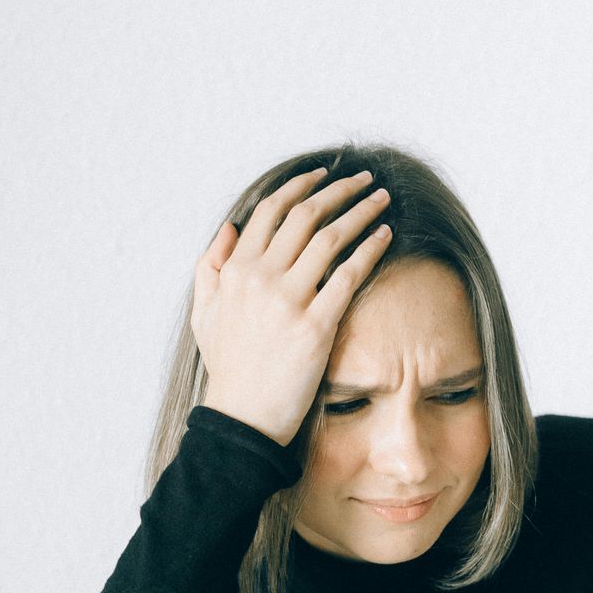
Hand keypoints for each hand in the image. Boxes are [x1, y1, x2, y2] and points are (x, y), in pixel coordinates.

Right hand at [193, 166, 393, 446]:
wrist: (243, 416)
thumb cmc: (229, 367)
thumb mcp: (206, 313)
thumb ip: (212, 267)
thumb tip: (229, 228)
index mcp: (236, 271)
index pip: (270, 211)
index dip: (300, 187)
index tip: (324, 175)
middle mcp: (260, 278)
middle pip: (305, 216)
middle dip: (339, 191)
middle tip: (364, 180)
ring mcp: (289, 301)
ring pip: (330, 238)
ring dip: (361, 212)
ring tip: (383, 200)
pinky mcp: (316, 326)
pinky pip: (348, 275)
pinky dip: (370, 250)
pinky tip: (386, 235)